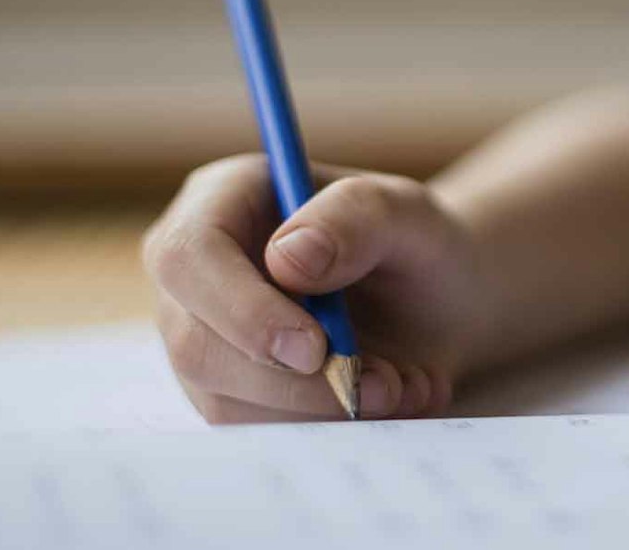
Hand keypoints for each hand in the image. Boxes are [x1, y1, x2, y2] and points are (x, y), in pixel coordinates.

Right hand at [143, 154, 491, 423]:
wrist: (439, 302)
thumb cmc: (417, 243)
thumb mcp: (410, 212)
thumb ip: (357, 216)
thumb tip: (286, 258)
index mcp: (224, 199)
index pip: (188, 256)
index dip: (241, 309)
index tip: (314, 348)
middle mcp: (197, 270)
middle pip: (196, 343)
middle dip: (292, 382)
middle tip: (383, 385)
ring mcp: (204, 335)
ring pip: (223, 399)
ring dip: (322, 408)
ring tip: (403, 385)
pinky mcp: (227, 389)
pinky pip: (255, 429)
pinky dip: (327, 424)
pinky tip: (389, 397)